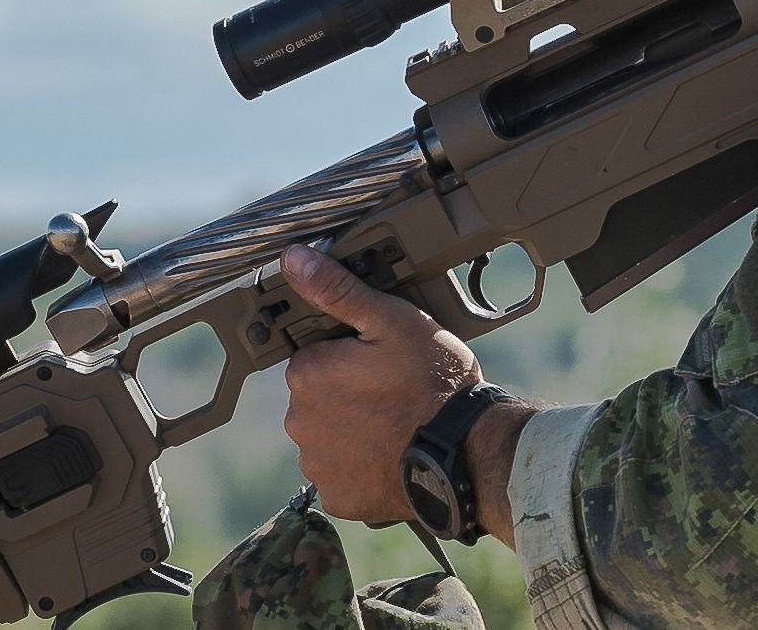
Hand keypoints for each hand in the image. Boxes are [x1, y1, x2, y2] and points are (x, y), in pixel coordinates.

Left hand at [279, 244, 482, 524]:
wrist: (464, 451)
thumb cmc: (432, 382)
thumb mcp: (392, 320)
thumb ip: (339, 290)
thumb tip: (293, 260)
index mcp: (307, 373)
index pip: (315, 356)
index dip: (348, 354)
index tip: (379, 360)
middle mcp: (299, 422)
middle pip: (319, 397)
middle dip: (347, 392)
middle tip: (392, 390)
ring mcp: (318, 465)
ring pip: (328, 437)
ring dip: (352, 430)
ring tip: (395, 422)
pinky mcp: (338, 497)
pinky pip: (342, 476)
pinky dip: (360, 466)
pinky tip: (390, 453)